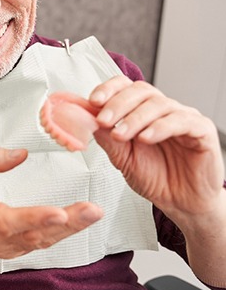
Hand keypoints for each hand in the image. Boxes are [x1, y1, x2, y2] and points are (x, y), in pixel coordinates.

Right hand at [0, 147, 102, 259]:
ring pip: (44, 240)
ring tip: (93, 213)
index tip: (59, 212)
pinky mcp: (19, 249)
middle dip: (68, 223)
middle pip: (36, 234)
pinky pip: (45, 242)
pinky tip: (82, 220)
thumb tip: (20, 153)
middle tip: (92, 210)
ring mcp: (10, 247)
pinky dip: (65, 232)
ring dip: (72, 228)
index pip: (9, 220)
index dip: (35, 218)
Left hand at [89, 75, 224, 219]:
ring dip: (135, 118)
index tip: (93, 101)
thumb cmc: (154, 177)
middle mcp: (162, 110)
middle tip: (103, 120)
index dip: (108, 89)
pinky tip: (146, 138)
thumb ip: (106, 137)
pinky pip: (182, 121)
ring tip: (121, 134)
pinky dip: (160, 127)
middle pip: (140, 91)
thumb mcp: (122, 158)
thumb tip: (86, 118)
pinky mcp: (202, 130)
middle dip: (117, 104)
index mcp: (141, 111)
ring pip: (158, 104)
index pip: (125, 86)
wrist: (181, 203)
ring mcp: (183, 117)